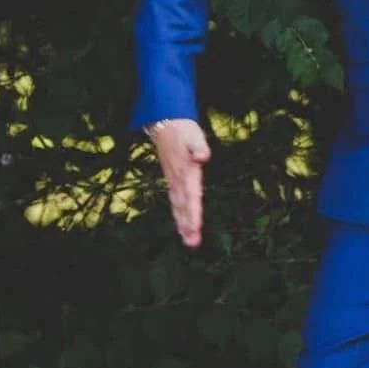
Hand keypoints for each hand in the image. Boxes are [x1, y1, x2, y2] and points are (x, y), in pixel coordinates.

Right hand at [149, 118, 210, 247]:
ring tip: (189, 242)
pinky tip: (182, 227)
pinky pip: (176, 202)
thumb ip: (199, 148)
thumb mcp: (194, 136)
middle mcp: (179, 180)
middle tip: (193, 243)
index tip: (195, 227)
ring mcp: (174, 181)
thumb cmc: (183, 131)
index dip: (193, 212)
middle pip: (184, 207)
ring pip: (178, 207)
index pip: (191, 196)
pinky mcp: (173, 181)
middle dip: (188, 225)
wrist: (165, 124)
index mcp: (186, 172)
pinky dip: (179, 215)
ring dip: (183, 224)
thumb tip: (203, 157)